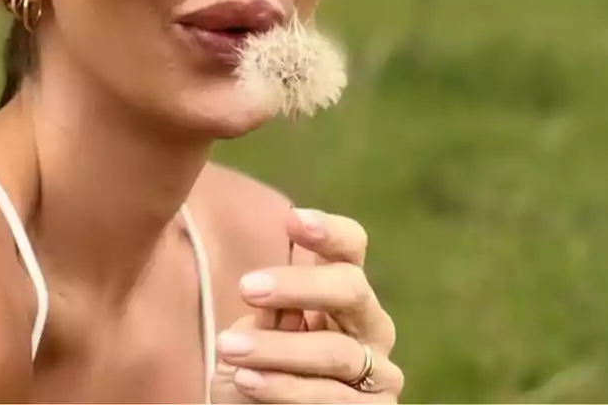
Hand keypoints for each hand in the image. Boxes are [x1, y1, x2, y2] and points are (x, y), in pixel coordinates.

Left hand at [210, 210, 401, 402]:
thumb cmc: (259, 369)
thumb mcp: (256, 332)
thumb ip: (270, 311)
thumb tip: (271, 289)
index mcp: (344, 291)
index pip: (351, 247)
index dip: (329, 231)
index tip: (291, 219)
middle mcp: (371, 324)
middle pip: (350, 289)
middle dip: (298, 285)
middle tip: (245, 287)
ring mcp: (379, 370)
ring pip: (336, 351)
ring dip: (277, 349)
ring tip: (228, 348)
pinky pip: (333, 398)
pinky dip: (286, 388)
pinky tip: (247, 380)